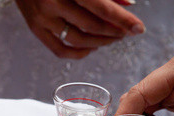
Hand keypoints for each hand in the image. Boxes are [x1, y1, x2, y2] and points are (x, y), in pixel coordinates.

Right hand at [15, 0, 144, 58]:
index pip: (102, 7)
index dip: (123, 20)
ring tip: (111, 38)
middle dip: (114, 32)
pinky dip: (79, 53)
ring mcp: (42, 18)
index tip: (138, 28)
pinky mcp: (35, 29)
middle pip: (92, 26)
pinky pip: (60, 50)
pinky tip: (91, 48)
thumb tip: (128, 3)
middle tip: (125, 32)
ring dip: (100, 43)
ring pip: (78, 40)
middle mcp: (53, 2)